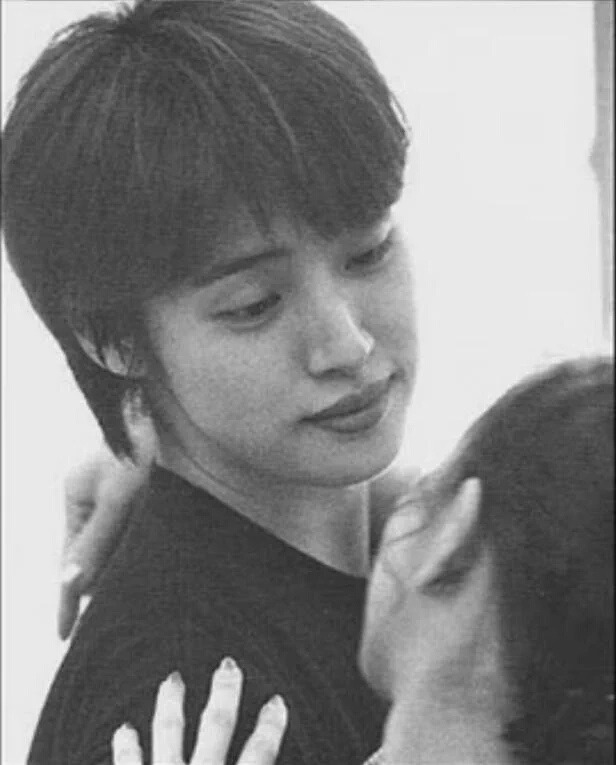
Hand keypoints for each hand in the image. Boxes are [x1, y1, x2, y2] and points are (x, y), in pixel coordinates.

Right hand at [58, 417, 155, 639]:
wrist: (153, 414)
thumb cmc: (135, 450)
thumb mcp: (117, 497)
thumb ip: (96, 539)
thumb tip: (71, 582)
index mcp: (77, 504)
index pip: (69, 564)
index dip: (67, 601)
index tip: (63, 637)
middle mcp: (91, 504)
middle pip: (90, 556)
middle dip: (97, 585)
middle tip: (102, 625)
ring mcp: (112, 499)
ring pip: (112, 545)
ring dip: (119, 567)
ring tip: (130, 601)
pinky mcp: (135, 494)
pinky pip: (129, 532)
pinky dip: (134, 548)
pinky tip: (148, 562)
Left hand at [112, 658, 287, 764]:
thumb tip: (297, 763)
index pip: (259, 754)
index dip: (271, 726)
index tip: (277, 701)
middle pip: (217, 727)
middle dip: (225, 693)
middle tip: (228, 664)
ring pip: (169, 734)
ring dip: (172, 704)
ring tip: (172, 678)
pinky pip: (129, 764)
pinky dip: (127, 746)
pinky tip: (124, 728)